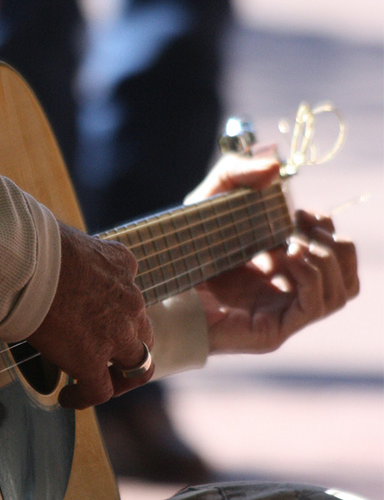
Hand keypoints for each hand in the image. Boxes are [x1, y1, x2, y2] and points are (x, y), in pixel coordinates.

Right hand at [28, 222, 153, 409]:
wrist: (28, 264)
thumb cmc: (34, 245)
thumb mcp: (69, 241)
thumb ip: (72, 257)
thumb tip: (46, 259)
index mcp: (122, 264)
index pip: (129, 291)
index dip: (116, 309)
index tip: (96, 317)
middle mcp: (129, 300)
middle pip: (143, 332)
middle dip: (128, 346)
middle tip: (108, 357)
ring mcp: (116, 334)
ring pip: (137, 366)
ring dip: (121, 378)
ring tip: (100, 384)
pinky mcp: (92, 361)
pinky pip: (100, 391)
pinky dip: (85, 398)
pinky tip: (68, 398)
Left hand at [187, 151, 359, 354]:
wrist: (153, 287)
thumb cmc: (179, 246)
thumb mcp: (208, 197)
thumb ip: (236, 171)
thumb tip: (275, 168)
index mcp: (278, 266)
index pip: (332, 254)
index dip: (326, 228)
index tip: (300, 213)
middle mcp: (284, 292)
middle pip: (346, 276)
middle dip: (334, 243)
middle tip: (299, 227)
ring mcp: (281, 314)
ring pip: (340, 293)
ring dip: (327, 259)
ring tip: (292, 243)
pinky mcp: (272, 331)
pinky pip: (316, 306)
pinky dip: (312, 276)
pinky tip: (287, 257)